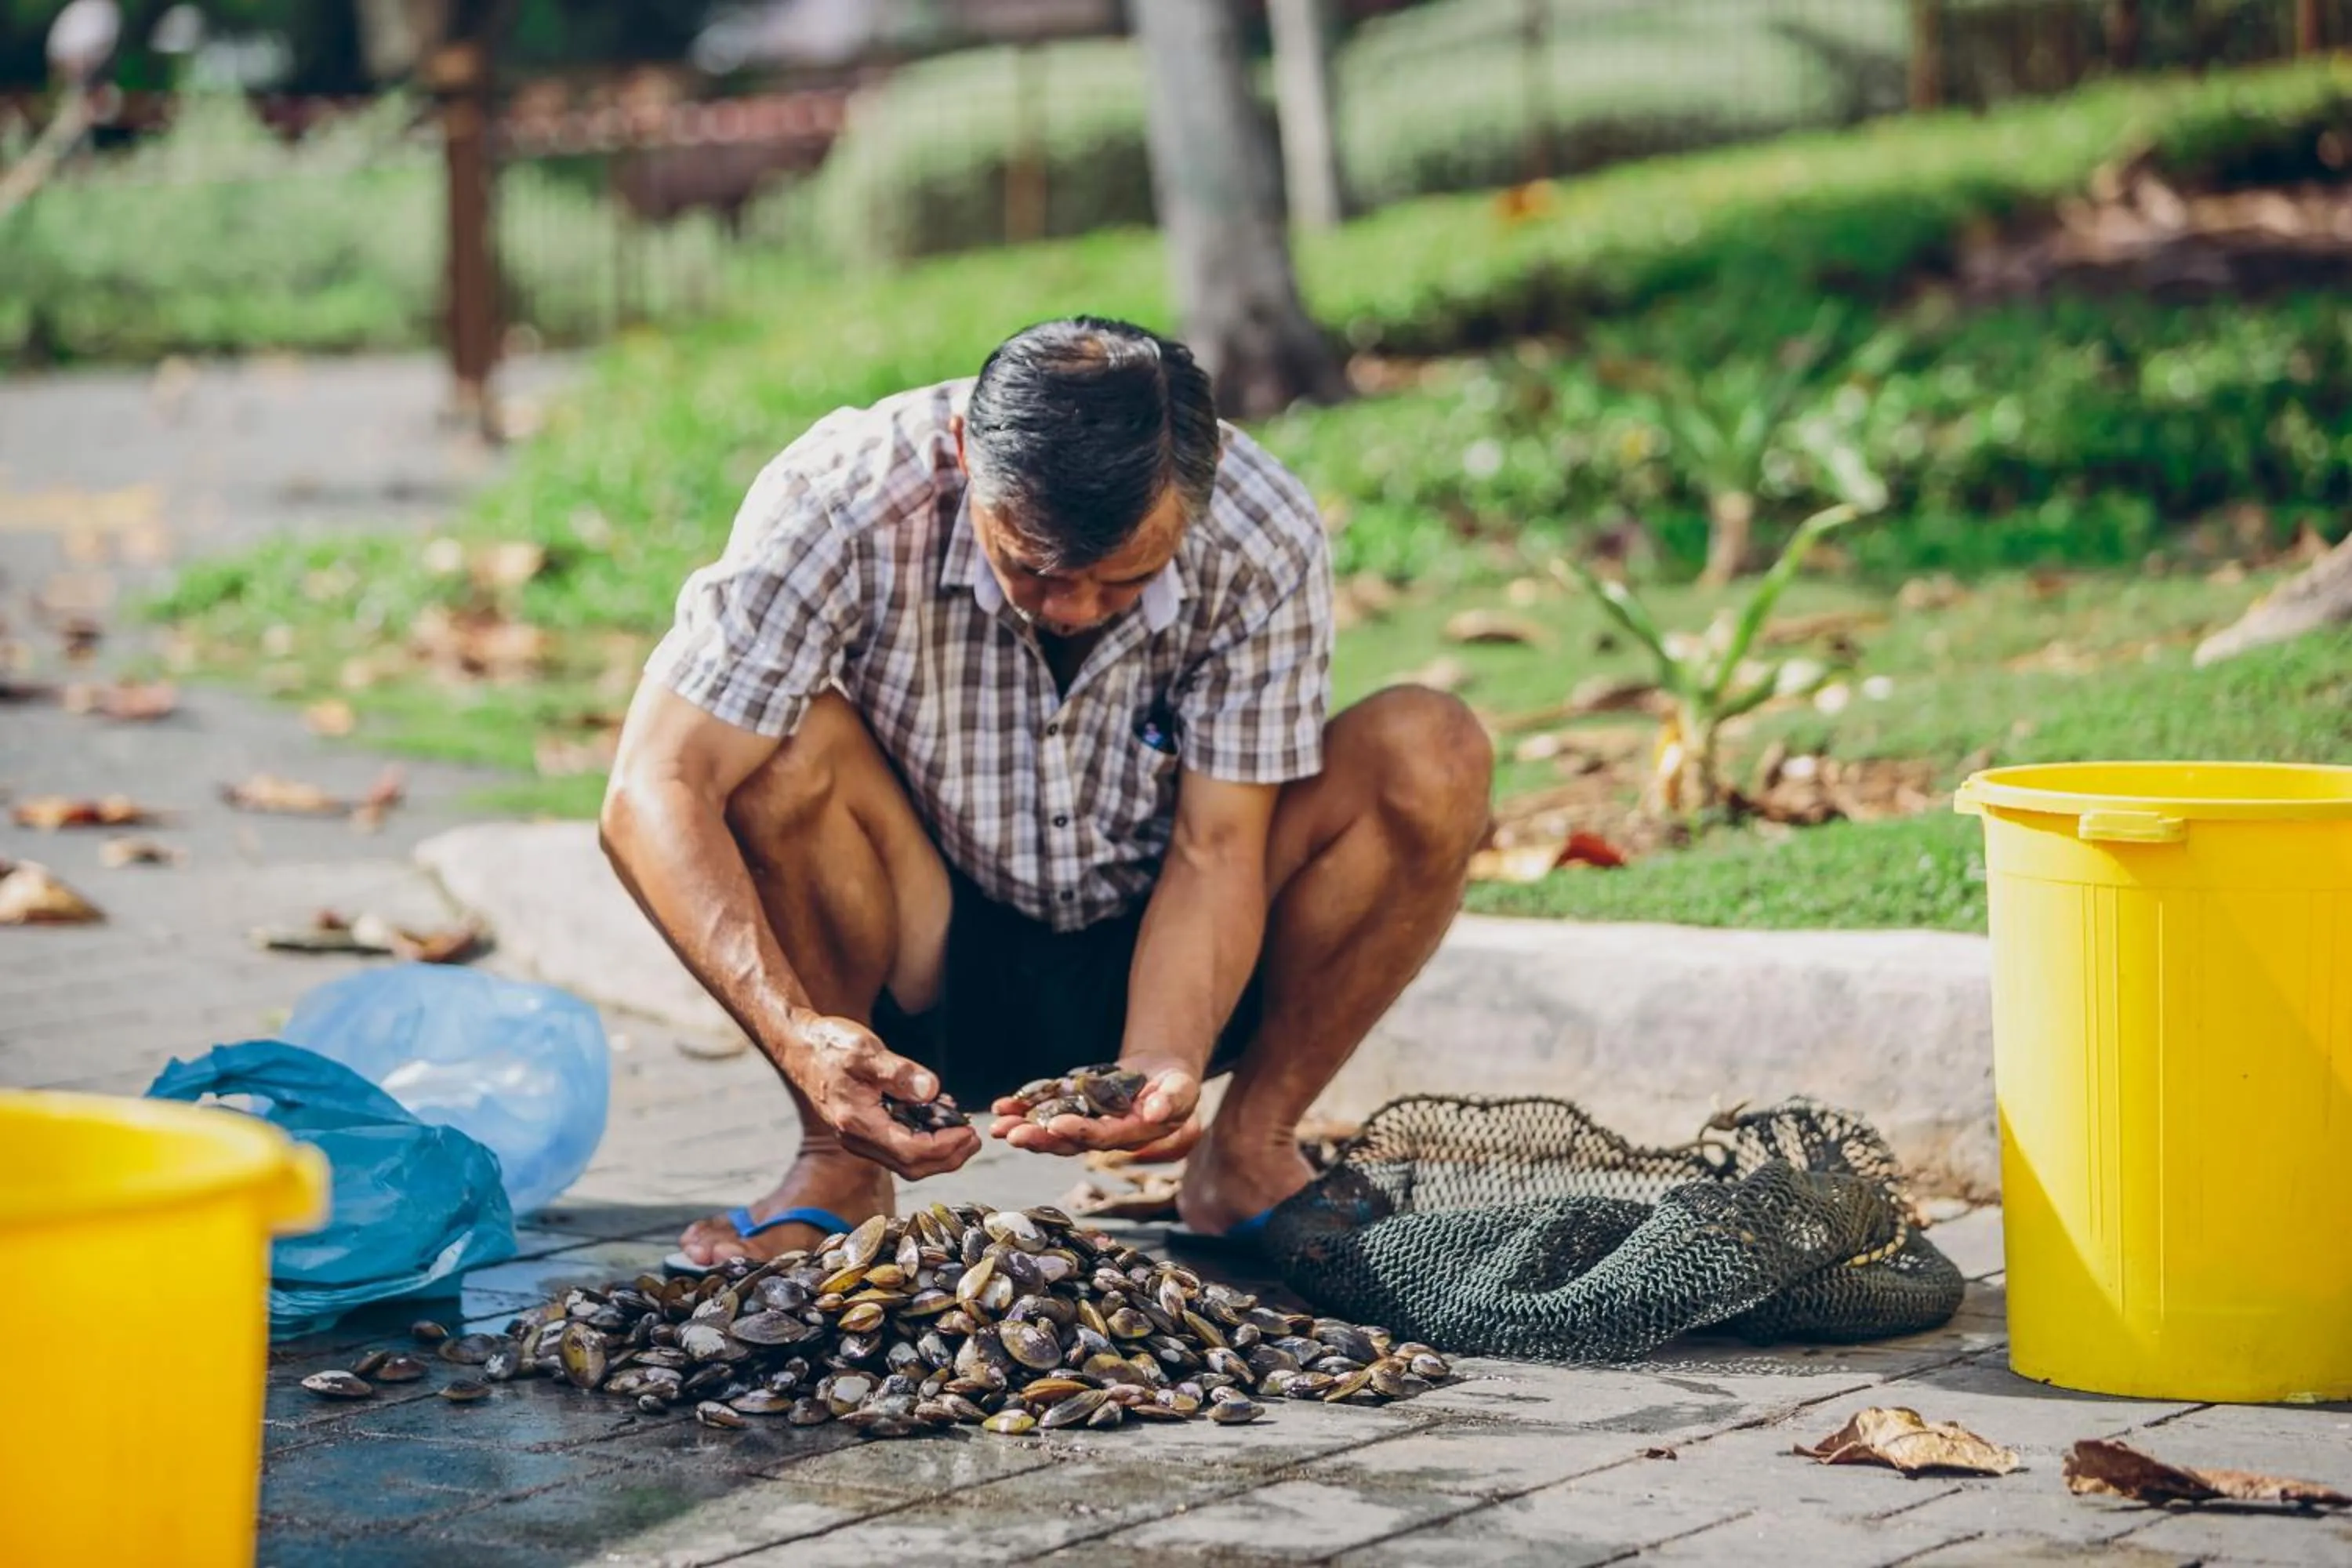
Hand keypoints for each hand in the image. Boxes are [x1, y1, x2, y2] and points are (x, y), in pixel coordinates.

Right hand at [784, 1014, 978, 1178]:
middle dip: (948, 1157)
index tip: (969, 1129)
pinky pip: (898, 1149)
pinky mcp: (863, 1132)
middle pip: (912, 1167)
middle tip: (974, 1138)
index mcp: (858, 1122)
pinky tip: (938, 1119)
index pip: (911, 1151)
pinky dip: (924, 1141)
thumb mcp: (866, 1051)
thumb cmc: (831, 1045)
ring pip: (906, 1163)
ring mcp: (859, 1139)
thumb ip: (899, 1073)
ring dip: (939, 1152)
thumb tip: (932, 1091)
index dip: (945, 1145)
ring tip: (962, 1130)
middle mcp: (857, 1139)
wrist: (801, 1047)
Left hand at [988, 1061, 1201, 1157]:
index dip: (1079, 1133)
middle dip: (1039, 1138)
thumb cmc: (1176, 1084)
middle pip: (1067, 1142)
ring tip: (997, 1125)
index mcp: (1130, 1135)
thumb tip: (1154, 1112)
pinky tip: (1002, 1105)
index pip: (1102, 1138)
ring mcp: (1085, 1123)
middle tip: (1011, 1134)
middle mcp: (1104, 1136)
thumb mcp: (1182, 1088)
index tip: (1055, 1124)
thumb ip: (1171, 1101)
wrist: (1161, 1076)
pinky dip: (1023, 1108)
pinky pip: (1045, 1110)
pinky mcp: (1073, 1108)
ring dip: (1024, 1128)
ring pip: (1050, 1131)